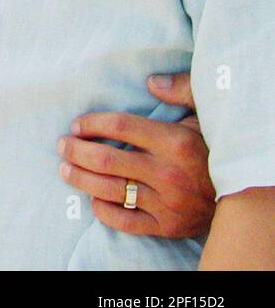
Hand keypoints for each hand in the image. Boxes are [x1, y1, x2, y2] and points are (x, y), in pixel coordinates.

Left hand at [57, 72, 214, 238]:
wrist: (246, 194)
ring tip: (65, 169)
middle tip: (62, 145)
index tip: (77, 124)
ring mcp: (166, 203)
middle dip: (76, 151)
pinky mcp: (166, 226)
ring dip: (80, 178)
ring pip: (109, 190)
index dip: (92, 123)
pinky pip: (124, 220)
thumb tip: (152, 81)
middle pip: (107, 159)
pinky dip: (103, 210)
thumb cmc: (216, 149)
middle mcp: (168, 174)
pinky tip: (92, 199)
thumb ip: (183, 91)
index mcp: (175, 142)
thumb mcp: (206, 114)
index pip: (120, 126)